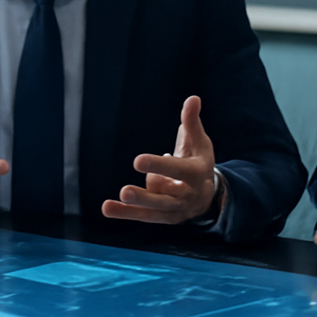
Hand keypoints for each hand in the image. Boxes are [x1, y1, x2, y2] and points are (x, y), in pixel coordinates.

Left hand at [103, 96, 217, 224]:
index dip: (158, 166)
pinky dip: (126, 213)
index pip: (177, 170)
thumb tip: (192, 98)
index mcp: (195, 173)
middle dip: (145, 194)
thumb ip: (191, 122)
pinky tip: (108, 209)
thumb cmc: (199, 161)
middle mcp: (186, 195)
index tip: (137, 161)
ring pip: (153, 208)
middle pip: (164, 196)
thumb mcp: (199, 141)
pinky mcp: (164, 218)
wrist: (208, 195)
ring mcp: (175, 209)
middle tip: (125, 191)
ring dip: (134, 205)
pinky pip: (144, 216)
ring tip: (114, 201)